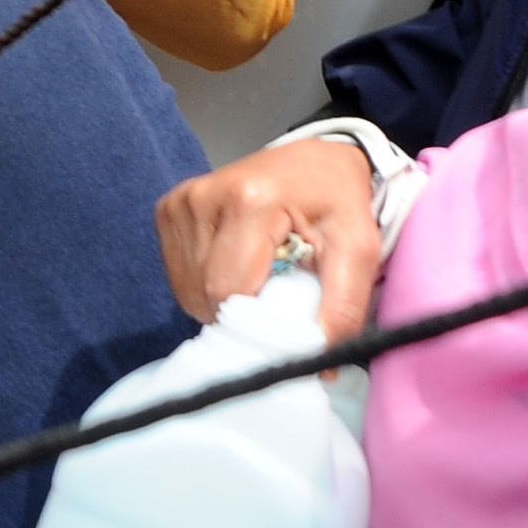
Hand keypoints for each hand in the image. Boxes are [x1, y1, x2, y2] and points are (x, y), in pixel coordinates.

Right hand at [154, 137, 383, 336]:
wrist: (313, 160)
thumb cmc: (336, 201)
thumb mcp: (358, 249)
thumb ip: (343, 307)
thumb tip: (318, 366)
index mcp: (248, 201)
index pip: (229, 292)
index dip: (256, 318)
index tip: (284, 312)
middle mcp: (202, 197)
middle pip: (204, 293)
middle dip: (240, 311)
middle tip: (275, 293)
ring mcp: (179, 203)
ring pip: (188, 290)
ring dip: (222, 299)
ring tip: (257, 276)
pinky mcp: (168, 209)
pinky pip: (180, 275)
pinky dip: (207, 284)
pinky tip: (235, 265)